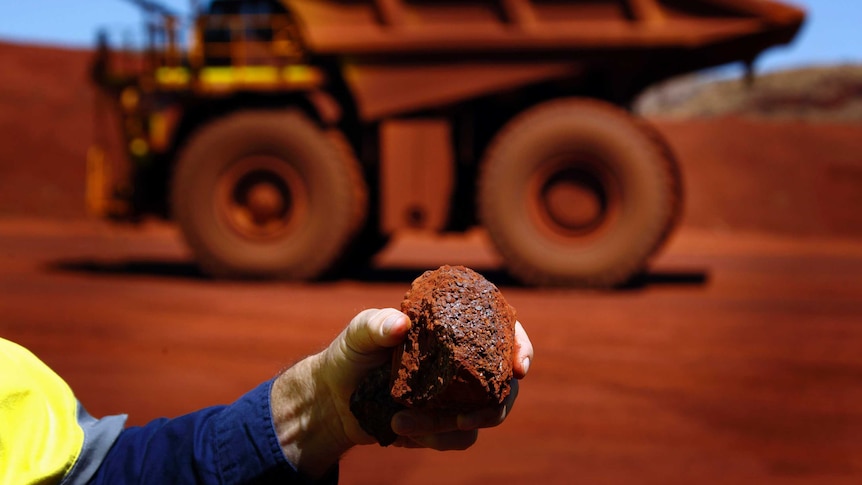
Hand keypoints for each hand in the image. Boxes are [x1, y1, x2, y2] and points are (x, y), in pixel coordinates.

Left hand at [270, 308, 533, 477]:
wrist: (334, 398)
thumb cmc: (353, 353)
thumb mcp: (360, 333)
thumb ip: (376, 325)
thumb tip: (400, 325)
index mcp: (457, 328)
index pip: (505, 332)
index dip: (521, 347)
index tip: (519, 368)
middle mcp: (465, 363)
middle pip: (504, 385)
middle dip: (489, 408)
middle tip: (462, 419)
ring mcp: (459, 396)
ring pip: (481, 418)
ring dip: (446, 427)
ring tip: (402, 422)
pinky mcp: (446, 426)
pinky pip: (459, 439)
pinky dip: (433, 439)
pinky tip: (400, 430)